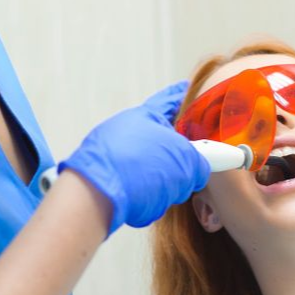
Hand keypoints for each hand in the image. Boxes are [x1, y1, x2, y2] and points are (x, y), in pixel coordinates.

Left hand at [58, 81, 209, 234]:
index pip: (169, 101)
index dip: (181, 97)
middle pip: (165, 141)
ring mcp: (115, 156)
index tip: (187, 90)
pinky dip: (146, 196)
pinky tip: (146, 203)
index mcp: (145, 116)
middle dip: (180, 159)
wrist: (94, 197)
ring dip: (164, 183)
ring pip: (154, 169)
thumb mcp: (185, 161)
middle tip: (191, 170)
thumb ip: (200, 161)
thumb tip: (197, 171)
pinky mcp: (108, 181)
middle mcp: (127, 132)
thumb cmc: (138, 168)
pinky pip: (138, 188)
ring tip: (162, 191)